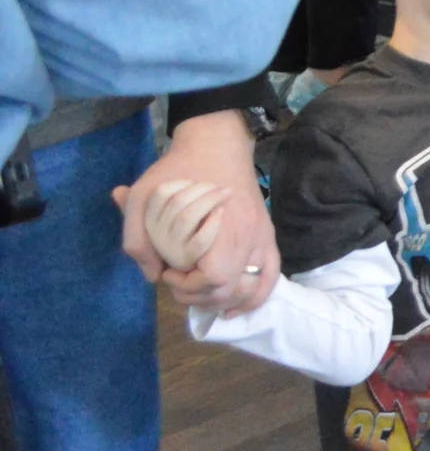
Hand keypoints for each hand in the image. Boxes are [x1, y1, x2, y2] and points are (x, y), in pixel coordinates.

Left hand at [115, 112, 279, 314]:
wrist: (217, 144)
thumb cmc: (178, 170)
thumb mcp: (143, 197)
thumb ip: (138, 240)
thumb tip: (152, 274)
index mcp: (221, 225)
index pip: (214, 278)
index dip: (188, 285)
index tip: (169, 271)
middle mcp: (248, 236)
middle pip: (229, 289)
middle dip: (198, 295)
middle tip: (178, 281)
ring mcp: (261, 238)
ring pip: (251, 288)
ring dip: (223, 299)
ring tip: (201, 292)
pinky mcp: (266, 237)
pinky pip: (270, 276)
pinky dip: (255, 297)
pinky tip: (234, 305)